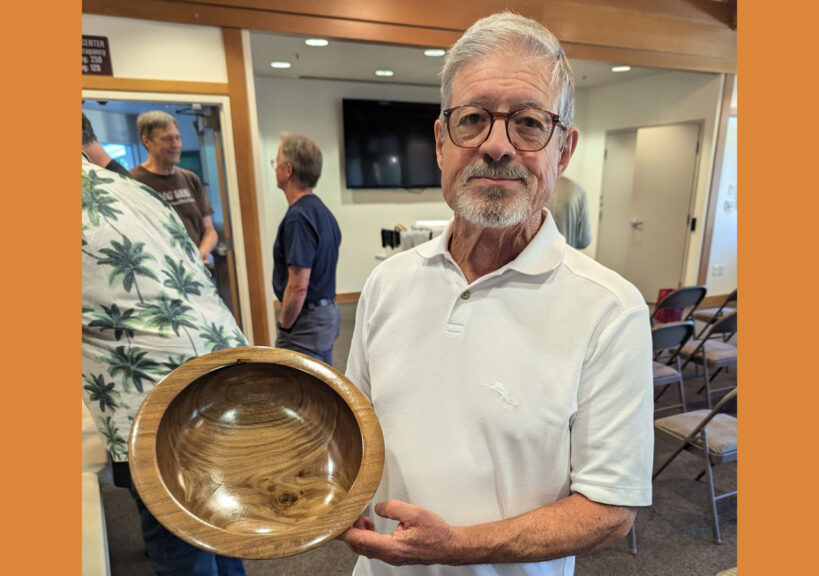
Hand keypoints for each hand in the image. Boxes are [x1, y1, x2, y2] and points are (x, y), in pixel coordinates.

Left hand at [340, 500, 461, 565]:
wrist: (450, 546)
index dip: (345, 530)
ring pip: (365, 548)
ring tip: (362, 519)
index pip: (359, 539)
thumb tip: (377, 508)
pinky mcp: (394, 556)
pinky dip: (367, 537)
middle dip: (350, 530)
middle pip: (358, 546)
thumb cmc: (436, 533)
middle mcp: (389, 556)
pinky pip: (373, 549)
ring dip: (359, 534)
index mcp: (391, 547)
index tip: (336, 522)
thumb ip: (392, 508)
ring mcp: (391, 557)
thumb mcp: (415, 513)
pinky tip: (372, 526)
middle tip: (352, 515)